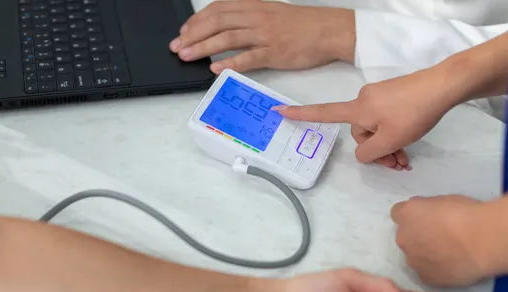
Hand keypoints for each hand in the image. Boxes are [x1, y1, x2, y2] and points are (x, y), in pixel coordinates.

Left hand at [169, 1, 354, 73]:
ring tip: (188, 56)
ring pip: (227, 38)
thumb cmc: (304, 25)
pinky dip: (230, 63)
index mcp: (255, 6)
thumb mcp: (273, 13)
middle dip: (194, 34)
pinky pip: (248, 58)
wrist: (330, 30)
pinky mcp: (274, 53)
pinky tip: (215, 69)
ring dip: (204, 48)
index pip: (219, 9)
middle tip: (177, 46)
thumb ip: (251, 18)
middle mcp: (257, 17)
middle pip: (217, 22)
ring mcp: (265, 35)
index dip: (198, 20)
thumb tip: (229, 29)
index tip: (185, 31)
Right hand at [276, 68, 454, 169]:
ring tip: (406, 160)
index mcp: (357, 109)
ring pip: (377, 129)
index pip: (323, 113)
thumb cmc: (412, 113)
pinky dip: (395, 134)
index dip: (301, 115)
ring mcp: (380, 97)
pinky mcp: (394, 96)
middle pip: (361, 132)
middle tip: (397, 164)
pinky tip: (410, 144)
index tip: (279, 110)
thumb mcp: (390, 140)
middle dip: (377, 150)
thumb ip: (370, 152)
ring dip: (389, 146)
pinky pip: (387, 120)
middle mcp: (364, 100)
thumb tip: (364, 153)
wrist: (442, 87)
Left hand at [391, 195, 488, 285]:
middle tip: (440, 237)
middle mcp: (403, 238)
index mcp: (407, 214)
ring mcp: (413, 260)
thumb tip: (425, 213)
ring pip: (414, 256)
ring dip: (425, 254)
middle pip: (405, 236)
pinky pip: (426, 272)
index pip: (398, 212)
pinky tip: (452, 266)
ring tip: (448, 254)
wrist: (483, 241)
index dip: (413, 215)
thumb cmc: (467, 213)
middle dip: (417, 236)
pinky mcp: (426, 278)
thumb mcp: (443, 199)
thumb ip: (427, 208)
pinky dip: (435, 269)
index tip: (426, 217)